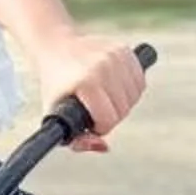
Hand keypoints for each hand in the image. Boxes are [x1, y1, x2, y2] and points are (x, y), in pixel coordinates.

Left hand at [26, 31, 146, 151]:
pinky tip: (115, 87)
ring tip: (104, 98)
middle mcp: (103, 66)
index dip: (101, 127)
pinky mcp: (124, 50)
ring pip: (135, 95)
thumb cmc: (56, 85)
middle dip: (111, 116)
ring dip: (123, 102)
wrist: (55, 48)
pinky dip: (131, 88)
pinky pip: (140, 80)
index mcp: (86, 82)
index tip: (91, 122)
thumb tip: (104, 147)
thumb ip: (77, 140)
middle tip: (95, 110)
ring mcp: (115, 56)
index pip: (109, 118)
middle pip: (123, 109)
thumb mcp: (56, 115)